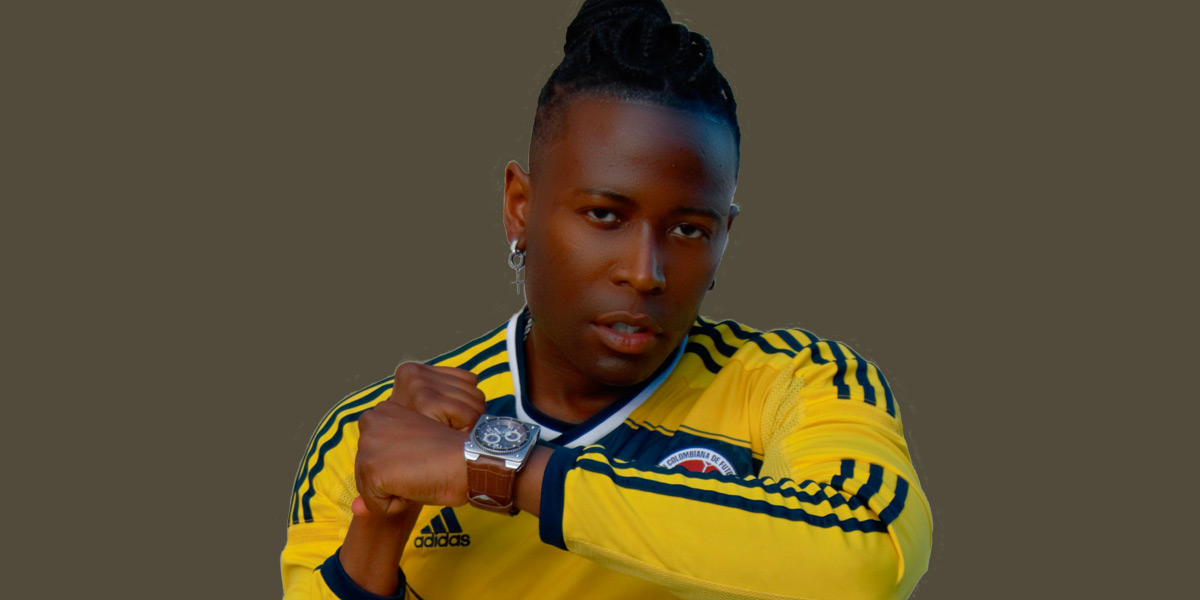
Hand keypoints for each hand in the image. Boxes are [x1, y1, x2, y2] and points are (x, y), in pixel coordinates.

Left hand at [352, 363, 482, 516]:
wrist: (469, 459)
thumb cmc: (450, 455)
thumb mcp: (410, 459)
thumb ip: (379, 477)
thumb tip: (355, 509)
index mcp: (381, 412)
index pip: (372, 456)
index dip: (398, 466)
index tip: (422, 455)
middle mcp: (370, 422)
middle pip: (366, 473)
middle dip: (392, 481)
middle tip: (423, 466)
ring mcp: (368, 445)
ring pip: (370, 491)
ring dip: (396, 493)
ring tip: (421, 474)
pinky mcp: (372, 469)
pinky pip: (378, 507)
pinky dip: (399, 506)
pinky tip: (419, 484)